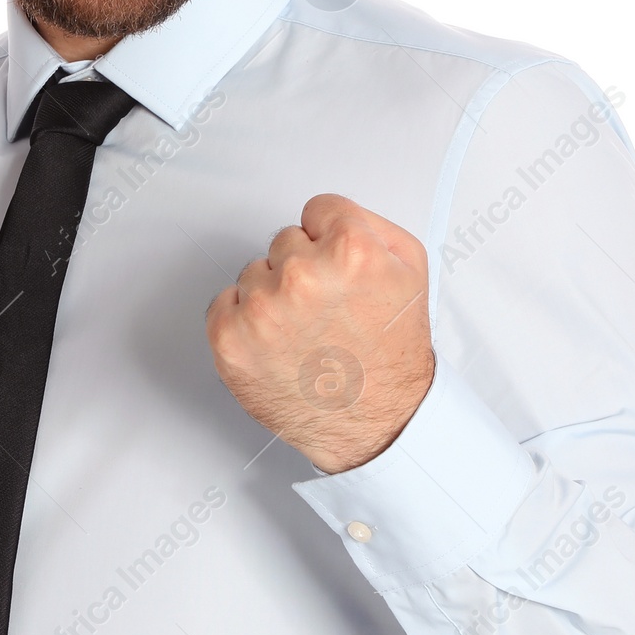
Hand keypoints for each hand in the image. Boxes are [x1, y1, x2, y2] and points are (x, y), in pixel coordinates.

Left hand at [205, 194, 434, 472]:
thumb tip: (324, 215)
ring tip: (306, 334)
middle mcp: (302, 276)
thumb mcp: (410, 270)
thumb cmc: (391, 355)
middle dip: (304, 269)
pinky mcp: (230, 340)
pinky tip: (277, 345)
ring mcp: (261, 310)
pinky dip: (244, 322)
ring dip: (273, 297)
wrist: (376, 424)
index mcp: (350, 251)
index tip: (338, 269)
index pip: (317, 210)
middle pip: (285, 242)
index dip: (330, 240)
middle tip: (328, 311)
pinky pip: (224, 304)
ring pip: (255, 274)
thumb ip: (368, 225)